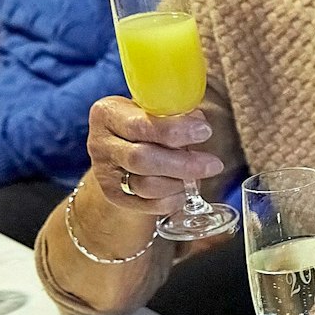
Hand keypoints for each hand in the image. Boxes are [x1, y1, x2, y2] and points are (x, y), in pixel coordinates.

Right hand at [84, 96, 223, 217]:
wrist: (122, 154)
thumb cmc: (147, 126)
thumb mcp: (155, 110)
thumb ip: (174, 112)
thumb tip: (197, 120)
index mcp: (108, 113)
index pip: (140, 125)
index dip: (175, 130)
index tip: (205, 131)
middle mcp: (101, 143)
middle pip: (142, 159)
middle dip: (183, 163)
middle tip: (214, 164)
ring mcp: (105, 173)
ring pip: (146, 185)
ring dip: (179, 182)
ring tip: (199, 174)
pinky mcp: (115, 196)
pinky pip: (150, 204)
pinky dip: (173, 198)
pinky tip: (184, 189)